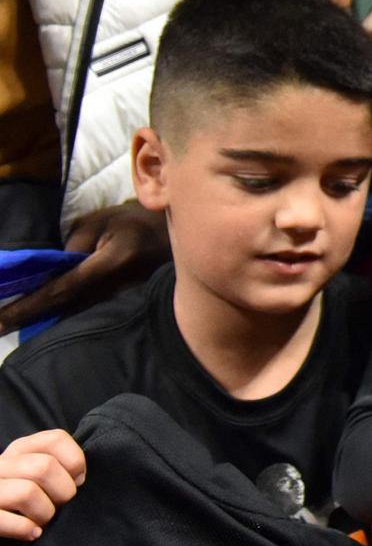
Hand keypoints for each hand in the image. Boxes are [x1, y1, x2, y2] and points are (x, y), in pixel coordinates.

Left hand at [0, 201, 170, 334]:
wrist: (180, 232)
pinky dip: (67, 317)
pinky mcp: (127, 305)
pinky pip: (92, 313)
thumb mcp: (102, 221)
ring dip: (47, 320)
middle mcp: (119, 287)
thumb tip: (50, 271)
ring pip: (79, 315)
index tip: (0, 320)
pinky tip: (48, 320)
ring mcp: (125, 300)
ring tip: (15, 324)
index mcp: (112, 262)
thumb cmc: (136, 221)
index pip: (62, 289)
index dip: (29, 306)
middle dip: (31, 318)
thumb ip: (73, 245)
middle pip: (67, 310)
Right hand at [0, 429, 85, 541]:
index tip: (77, 480)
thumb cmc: (21, 496)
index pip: (56, 439)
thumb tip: (79, 479)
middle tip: (60, 505)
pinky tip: (32, 533)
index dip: (75, 461)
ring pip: (26, 492)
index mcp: (19, 449)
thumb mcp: (35, 473)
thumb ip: (57, 467)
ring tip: (44, 521)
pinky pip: (3, 520)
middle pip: (44, 467)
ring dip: (44, 513)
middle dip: (62, 492)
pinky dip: (25, 529)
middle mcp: (0, 464)